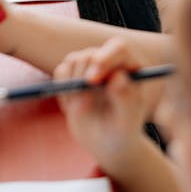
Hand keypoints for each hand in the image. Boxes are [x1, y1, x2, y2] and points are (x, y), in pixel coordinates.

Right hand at [54, 37, 156, 175]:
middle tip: (82, 106)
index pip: (118, 49)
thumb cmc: (123, 130)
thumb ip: (126, 98)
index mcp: (130, 66)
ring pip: (73, 60)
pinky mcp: (73, 72)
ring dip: (73, 87)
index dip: (104, 60)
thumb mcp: (128, 120)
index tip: (92, 80)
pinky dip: (63, 92)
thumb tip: (118, 77)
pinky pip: (61, 72)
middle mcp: (110, 60)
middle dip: (83, 78)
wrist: (108, 142)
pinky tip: (74, 108)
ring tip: (83, 110)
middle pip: (90, 54)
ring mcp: (90, 65)